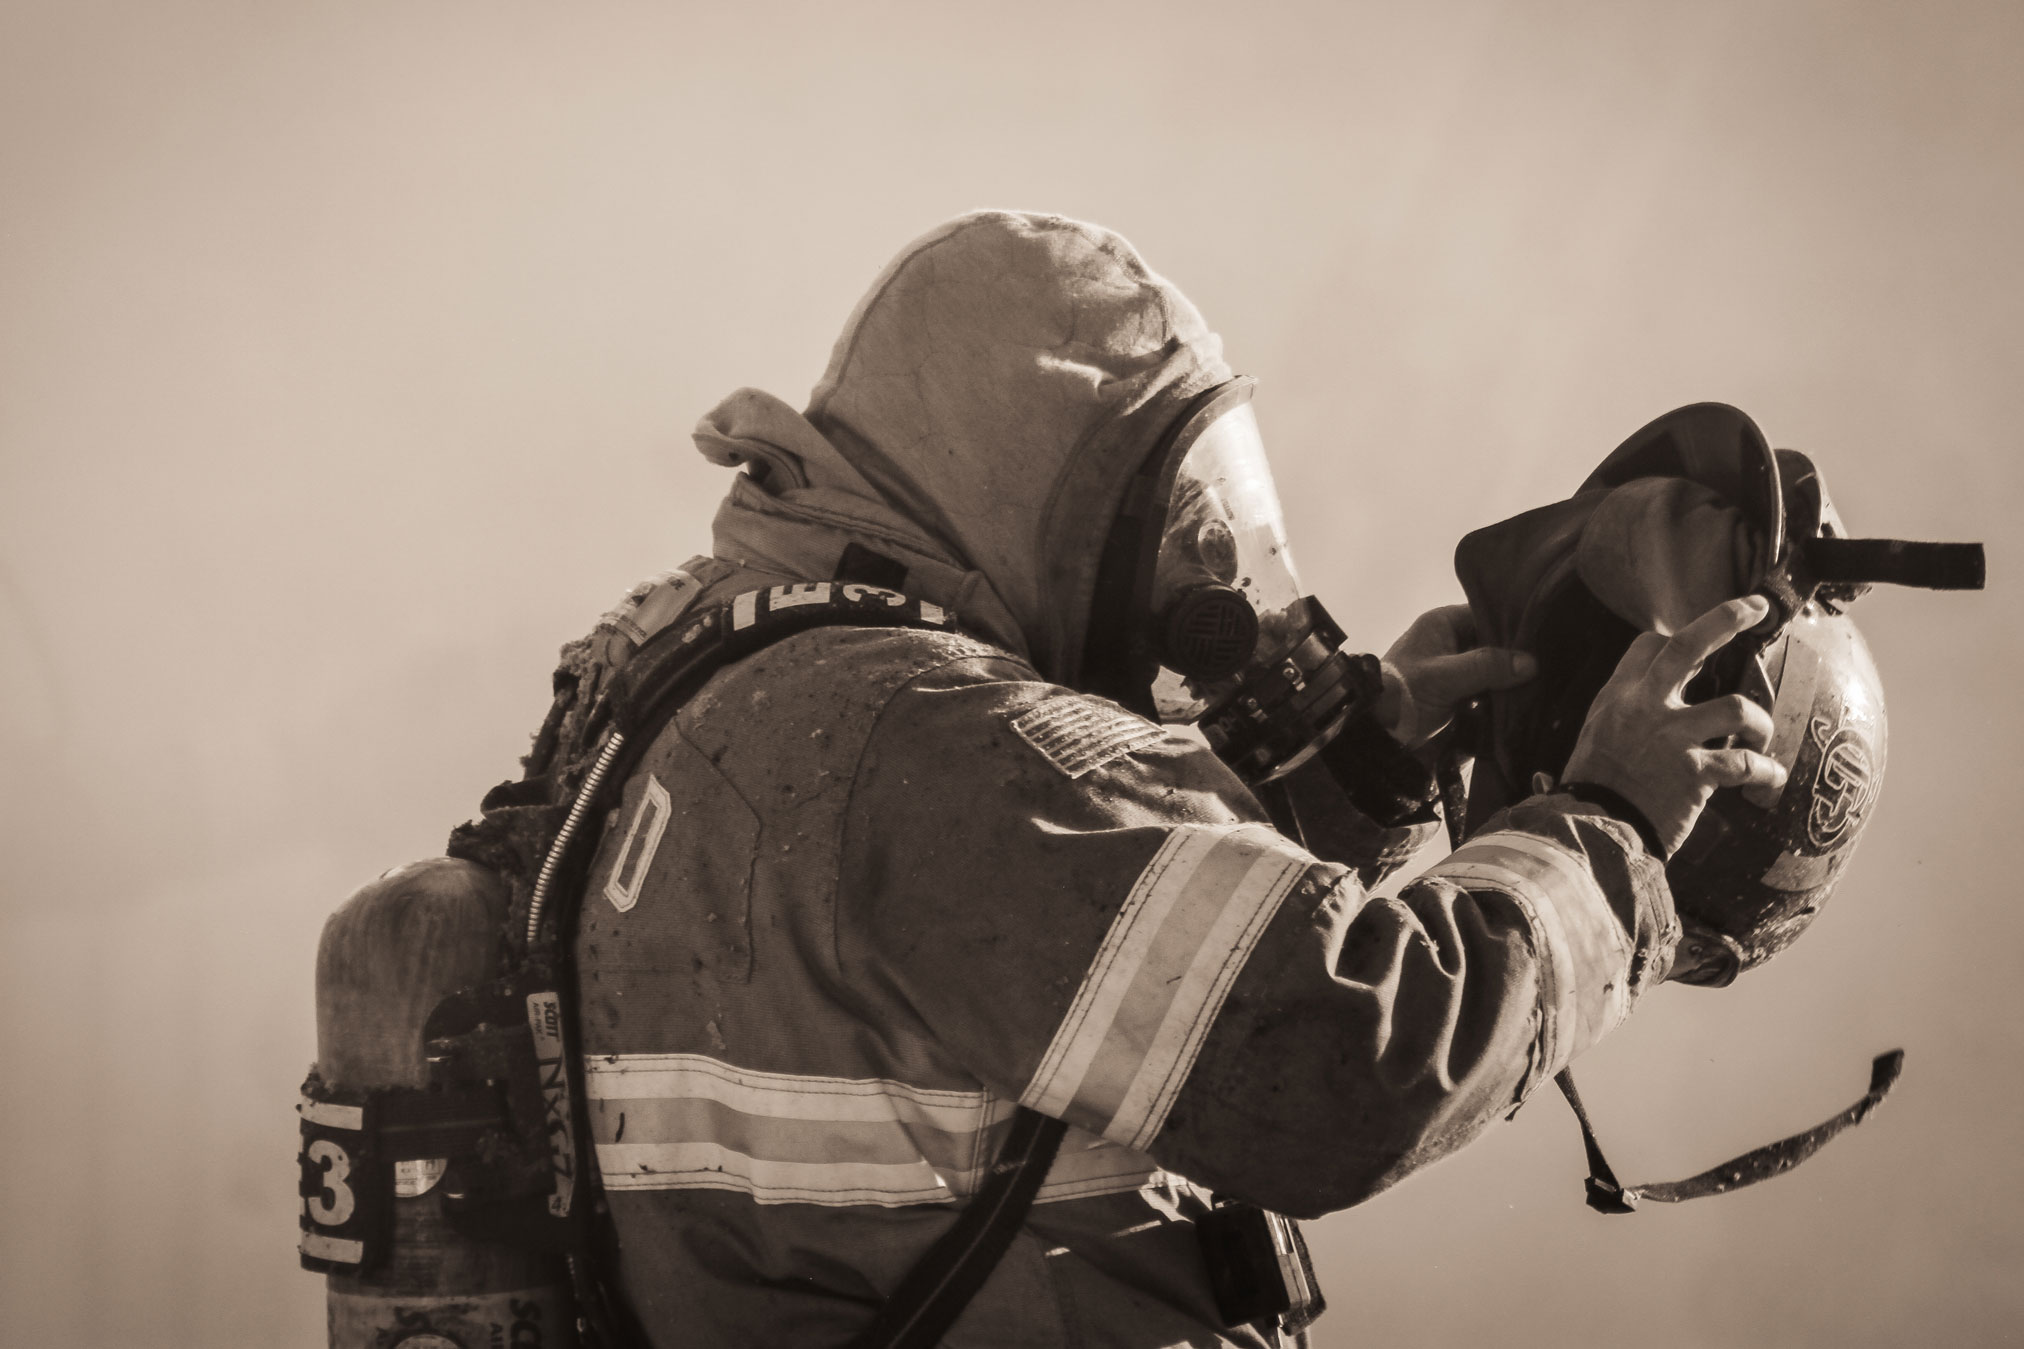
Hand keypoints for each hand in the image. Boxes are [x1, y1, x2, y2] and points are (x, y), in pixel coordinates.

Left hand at [1378, 604, 1536, 748]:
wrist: (1379, 737)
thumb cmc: (1404, 694)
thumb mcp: (1444, 676)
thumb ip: (1486, 667)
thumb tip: (1532, 663)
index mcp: (1443, 625)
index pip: (1487, 615)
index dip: (1514, 625)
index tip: (1544, 636)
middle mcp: (1451, 644)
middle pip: (1495, 647)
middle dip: (1518, 660)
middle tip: (1553, 666)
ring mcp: (1457, 673)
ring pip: (1495, 673)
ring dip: (1514, 684)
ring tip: (1548, 688)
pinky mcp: (1461, 699)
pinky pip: (1490, 695)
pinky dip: (1504, 702)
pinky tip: (1530, 706)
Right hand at [1560, 595, 1787, 857]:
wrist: (1592, 831)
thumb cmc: (1592, 788)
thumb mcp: (1596, 736)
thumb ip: (1625, 714)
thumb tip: (1648, 706)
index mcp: (1618, 697)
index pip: (1649, 646)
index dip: (1676, 638)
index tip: (1700, 642)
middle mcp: (1645, 707)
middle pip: (1689, 645)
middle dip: (1728, 618)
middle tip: (1756, 608)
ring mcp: (1672, 738)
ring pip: (1737, 706)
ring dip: (1759, 723)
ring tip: (1762, 740)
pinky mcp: (1695, 773)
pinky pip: (1746, 764)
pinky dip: (1766, 773)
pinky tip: (1769, 782)